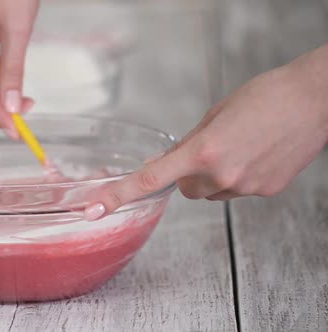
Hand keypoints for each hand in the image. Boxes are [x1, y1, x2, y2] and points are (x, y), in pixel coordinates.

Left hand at [84, 44, 327, 220]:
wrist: (316, 99)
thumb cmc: (266, 96)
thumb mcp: (215, 114)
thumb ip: (187, 143)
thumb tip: (165, 161)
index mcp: (203, 150)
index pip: (151, 179)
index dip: (119, 195)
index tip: (95, 209)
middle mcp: (222, 173)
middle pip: (185, 188)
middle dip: (187, 174)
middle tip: (207, 149)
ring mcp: (245, 186)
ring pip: (211, 192)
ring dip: (213, 176)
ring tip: (239, 146)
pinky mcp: (265, 191)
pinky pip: (236, 190)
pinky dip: (237, 177)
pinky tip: (255, 154)